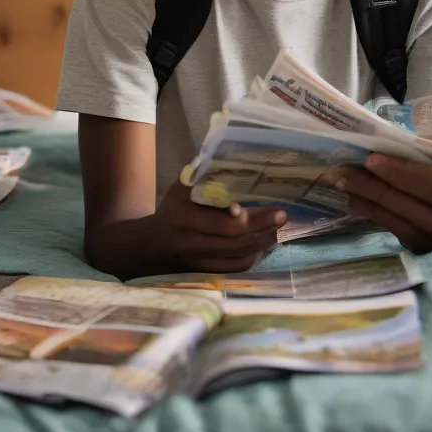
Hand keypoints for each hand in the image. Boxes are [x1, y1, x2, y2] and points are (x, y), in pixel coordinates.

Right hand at [153, 179, 286, 272]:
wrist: (150, 246)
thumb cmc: (172, 209)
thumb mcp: (182, 188)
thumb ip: (205, 176)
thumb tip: (233, 158)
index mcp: (185, 218)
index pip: (221, 224)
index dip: (246, 219)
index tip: (266, 209)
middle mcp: (193, 243)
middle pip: (236, 241)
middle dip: (263, 228)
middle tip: (281, 216)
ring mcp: (201, 262)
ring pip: (239, 256)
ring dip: (262, 243)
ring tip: (277, 229)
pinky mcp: (207, 272)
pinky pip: (236, 268)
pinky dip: (253, 257)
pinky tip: (263, 244)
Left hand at [334, 154, 431, 254]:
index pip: (429, 189)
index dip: (400, 174)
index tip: (372, 159)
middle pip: (405, 204)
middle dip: (372, 186)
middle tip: (346, 171)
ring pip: (393, 219)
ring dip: (366, 201)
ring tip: (344, 184)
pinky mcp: (420, 252)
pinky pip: (392, 230)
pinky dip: (373, 214)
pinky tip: (356, 202)